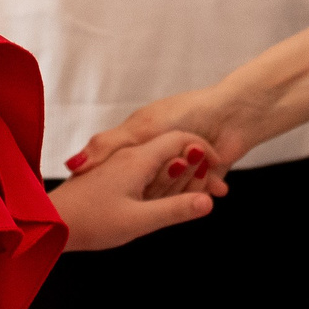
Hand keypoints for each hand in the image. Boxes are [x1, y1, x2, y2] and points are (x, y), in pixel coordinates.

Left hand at [51, 131, 224, 252]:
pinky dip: (161, 185)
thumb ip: (175, 210)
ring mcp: (118, 166)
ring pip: (158, 163)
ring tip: (194, 197)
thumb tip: (208, 203)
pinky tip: (163, 202)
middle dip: (195, 168)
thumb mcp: (138, 221)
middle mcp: (129, 156)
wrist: (50, 224)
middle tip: (213, 190)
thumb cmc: (91, 223)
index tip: (218, 169)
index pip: (180, 140)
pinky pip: (144, 173)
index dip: (203, 151)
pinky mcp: (109, 178)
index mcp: (138, 159)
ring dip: (180, 178)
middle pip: (171, 151)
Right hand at [64, 84, 258, 177]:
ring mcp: (182, 168)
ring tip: (197, 177)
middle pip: (148, 187)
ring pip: (175, 194)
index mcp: (137, 142)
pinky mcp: (205, 177)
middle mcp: (158, 156)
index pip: (118, 172)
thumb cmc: (187, 111)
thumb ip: (108, 147)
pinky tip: (216, 187)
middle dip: (160, 188)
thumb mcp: (141, 129)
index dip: (116, 185)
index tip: (114, 196)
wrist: (237, 111)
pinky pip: (200, 194)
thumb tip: (71, 165)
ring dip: (187, 189)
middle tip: (166, 182)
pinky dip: (208, 192)